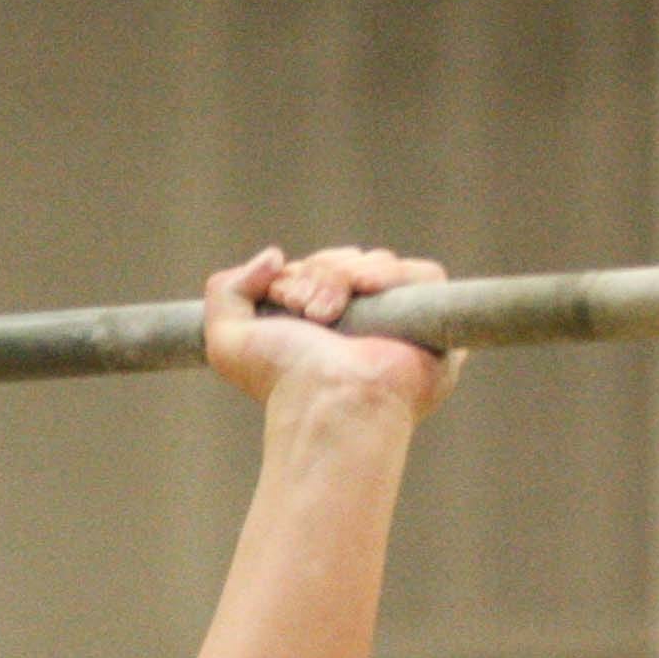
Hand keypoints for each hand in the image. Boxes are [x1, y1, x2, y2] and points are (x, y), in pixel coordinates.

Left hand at [202, 245, 465, 421]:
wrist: (328, 400)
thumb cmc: (283, 381)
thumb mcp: (228, 341)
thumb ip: (225, 290)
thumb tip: (273, 256)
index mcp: (323, 325)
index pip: (319, 268)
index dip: (299, 272)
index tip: (283, 296)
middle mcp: (362, 323)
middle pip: (347, 261)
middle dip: (321, 274)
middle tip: (309, 312)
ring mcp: (399, 322)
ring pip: (378, 263)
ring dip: (346, 275)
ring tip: (330, 313)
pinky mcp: (432, 320)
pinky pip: (423, 274)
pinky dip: (391, 273)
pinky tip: (367, 290)